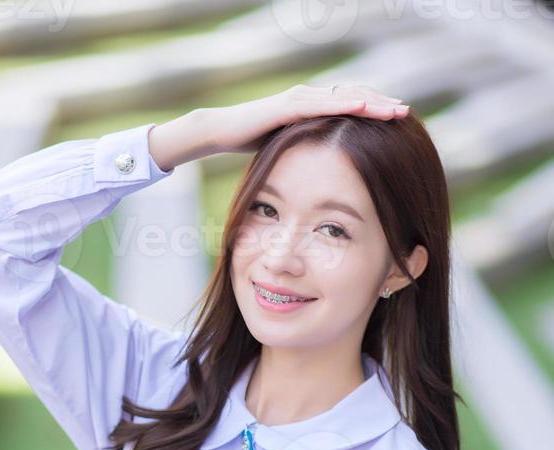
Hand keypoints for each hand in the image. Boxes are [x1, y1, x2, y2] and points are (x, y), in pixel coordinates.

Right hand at [203, 83, 409, 154]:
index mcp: (314, 109)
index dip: (376, 112)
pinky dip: (344, 104)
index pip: (352, 106)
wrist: (223, 130)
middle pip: (355, 97)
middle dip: (382, 104)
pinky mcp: (289, 105)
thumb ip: (310, 153)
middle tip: (407, 112)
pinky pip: (322, 103)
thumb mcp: (290, 151)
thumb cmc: (253, 143)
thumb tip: (326, 173)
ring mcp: (301, 98)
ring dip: (371, 102)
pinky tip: (363, 107)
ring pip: (344, 97)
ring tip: (394, 109)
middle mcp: (311, 98)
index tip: (398, 122)